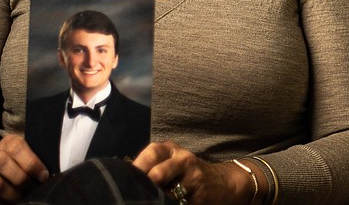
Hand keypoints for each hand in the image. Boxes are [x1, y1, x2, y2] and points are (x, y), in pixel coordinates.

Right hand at [0, 134, 48, 203]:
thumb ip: (38, 153)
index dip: (32, 163)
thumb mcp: (28, 151)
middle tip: (34, 187)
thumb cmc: (20, 160)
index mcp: (8, 143)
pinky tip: (15, 202)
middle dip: (21, 178)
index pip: (16, 148)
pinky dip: (3, 204)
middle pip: (2, 163)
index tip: (44, 176)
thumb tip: (55, 164)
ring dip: (14, 194)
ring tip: (26, 197)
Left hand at [132, 141, 260, 204]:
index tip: (125, 182)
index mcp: (169, 149)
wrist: (223, 183)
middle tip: (134, 196)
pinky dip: (170, 204)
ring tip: (151, 201)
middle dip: (145, 187)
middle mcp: (182, 159)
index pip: (149, 155)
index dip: (136, 170)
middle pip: (157, 174)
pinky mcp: (200, 195)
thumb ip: (150, 167)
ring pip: (168, 193)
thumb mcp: (170, 162)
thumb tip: (125, 180)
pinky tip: (168, 204)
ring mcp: (193, 176)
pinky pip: (179, 203)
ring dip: (157, 199)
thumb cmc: (188, 174)